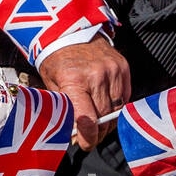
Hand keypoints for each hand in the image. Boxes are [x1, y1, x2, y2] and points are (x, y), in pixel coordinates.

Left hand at [38, 36, 130, 150]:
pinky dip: (116, 106)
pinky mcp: (123, 67)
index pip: (87, 119)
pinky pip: (124, 97)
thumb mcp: (51, 84)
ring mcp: (113, 71)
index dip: (88, 138)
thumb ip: (64, 108)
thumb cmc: (57, 58)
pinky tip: (105, 106)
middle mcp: (97, 76)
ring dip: (108, 122)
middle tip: (89, 137)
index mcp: (74, 80)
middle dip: (97, 133)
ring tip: (98, 124)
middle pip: (104, 118)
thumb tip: (72, 134)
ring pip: (116, 110)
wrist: (70, 31)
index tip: (85, 144)